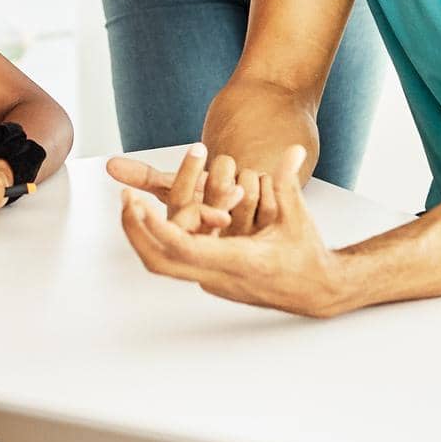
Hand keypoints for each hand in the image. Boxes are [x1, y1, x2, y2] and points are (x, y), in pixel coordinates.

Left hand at [118, 146, 346, 317]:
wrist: (315, 292)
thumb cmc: (307, 255)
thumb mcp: (297, 217)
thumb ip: (288, 183)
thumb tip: (294, 149)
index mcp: (239, 261)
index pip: (187, 249)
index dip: (160, 228)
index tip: (140, 207)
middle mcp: (219, 277)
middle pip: (160, 262)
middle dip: (136, 232)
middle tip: (125, 199)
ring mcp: (210, 281)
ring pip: (162, 262)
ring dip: (144, 232)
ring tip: (133, 200)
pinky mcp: (209, 278)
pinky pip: (174, 259)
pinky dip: (161, 235)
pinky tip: (153, 213)